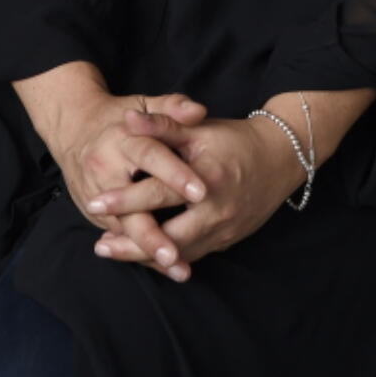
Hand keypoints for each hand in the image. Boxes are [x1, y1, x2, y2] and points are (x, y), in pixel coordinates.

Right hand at [32, 80, 209, 278]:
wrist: (73, 130)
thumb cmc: (117, 118)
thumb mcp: (143, 104)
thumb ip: (171, 108)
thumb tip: (199, 111)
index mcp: (121, 139)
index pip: (151, 156)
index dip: (176, 174)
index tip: (201, 192)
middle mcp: (105, 170)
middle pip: (129, 207)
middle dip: (152, 234)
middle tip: (176, 254)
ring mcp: (96, 195)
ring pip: (124, 229)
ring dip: (149, 252)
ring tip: (178, 269)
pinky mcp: (94, 214)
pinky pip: (119, 236)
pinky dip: (140, 252)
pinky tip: (163, 267)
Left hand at [88, 114, 306, 279]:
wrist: (280, 159)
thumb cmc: (234, 140)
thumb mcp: (198, 129)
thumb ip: (162, 125)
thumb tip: (127, 119)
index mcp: (205, 179)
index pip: (158, 193)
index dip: (125, 199)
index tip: (96, 202)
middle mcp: (215, 211)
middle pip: (167, 237)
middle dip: (131, 244)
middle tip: (100, 245)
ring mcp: (223, 230)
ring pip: (179, 254)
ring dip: (146, 256)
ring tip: (114, 251)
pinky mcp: (227, 241)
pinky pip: (192, 256)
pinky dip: (167, 257)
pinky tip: (146, 254)